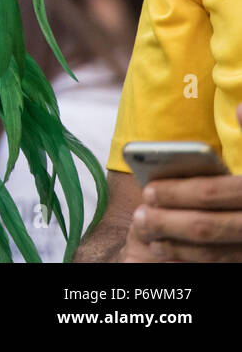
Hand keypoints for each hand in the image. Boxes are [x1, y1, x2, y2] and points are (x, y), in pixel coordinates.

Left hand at [124, 104, 241, 261]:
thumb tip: (239, 107)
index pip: (215, 192)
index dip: (179, 192)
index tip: (148, 189)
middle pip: (207, 227)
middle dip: (167, 220)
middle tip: (140, 213)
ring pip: (209, 250)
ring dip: (172, 240)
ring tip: (145, 227)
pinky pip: (215, 264)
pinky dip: (185, 256)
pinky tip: (162, 246)